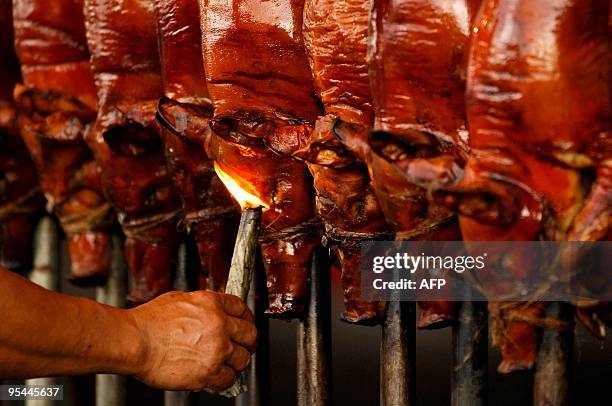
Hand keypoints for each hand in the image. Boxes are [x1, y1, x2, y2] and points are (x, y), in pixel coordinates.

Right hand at [127, 290, 256, 390]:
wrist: (134, 341)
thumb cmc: (148, 322)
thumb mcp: (180, 299)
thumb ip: (201, 306)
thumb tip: (209, 311)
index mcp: (212, 304)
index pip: (242, 308)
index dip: (245, 318)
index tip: (243, 324)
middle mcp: (219, 324)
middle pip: (250, 334)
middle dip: (247, 342)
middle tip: (243, 346)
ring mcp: (217, 349)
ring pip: (243, 359)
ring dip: (236, 363)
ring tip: (228, 364)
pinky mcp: (209, 372)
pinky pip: (229, 379)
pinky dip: (224, 380)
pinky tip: (217, 378)